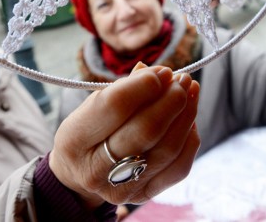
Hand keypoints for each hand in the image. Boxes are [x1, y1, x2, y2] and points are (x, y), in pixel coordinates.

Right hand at [49, 64, 199, 208]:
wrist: (80, 175)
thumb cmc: (88, 131)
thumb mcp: (92, 106)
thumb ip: (124, 89)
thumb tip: (158, 73)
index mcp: (75, 140)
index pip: (115, 106)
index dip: (144, 85)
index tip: (162, 71)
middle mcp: (96, 169)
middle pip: (146, 130)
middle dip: (171, 99)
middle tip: (181, 80)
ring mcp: (122, 187)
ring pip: (167, 149)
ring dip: (185, 115)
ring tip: (190, 92)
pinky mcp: (144, 195)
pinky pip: (178, 168)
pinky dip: (189, 140)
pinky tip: (189, 121)